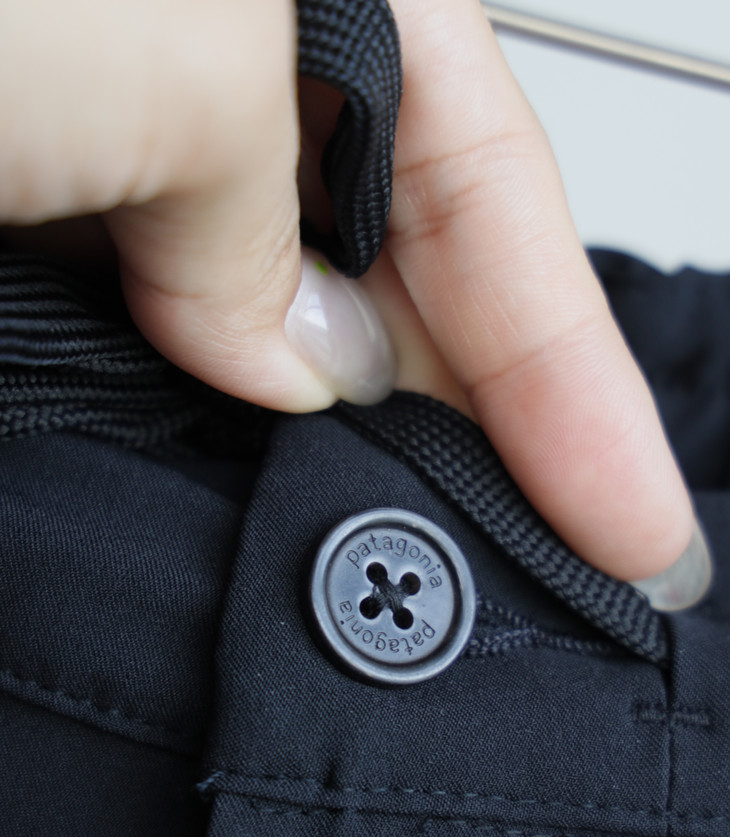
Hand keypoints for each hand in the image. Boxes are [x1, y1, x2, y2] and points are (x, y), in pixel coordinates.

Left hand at [0, 0, 707, 604]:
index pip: (491, 185)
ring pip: (281, 325)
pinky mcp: (38, 238)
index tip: (629, 526)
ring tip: (450, 568)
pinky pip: (170, 356)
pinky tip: (271, 516)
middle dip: (490, 422)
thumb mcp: (164, 32)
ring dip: (354, 448)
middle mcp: (209, 60)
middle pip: (403, 266)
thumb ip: (269, 189)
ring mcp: (120, 162)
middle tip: (569, 569)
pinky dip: (222, 444)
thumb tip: (306, 358)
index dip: (571, 372)